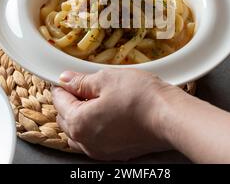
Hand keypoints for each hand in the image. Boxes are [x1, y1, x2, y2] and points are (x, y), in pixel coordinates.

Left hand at [51, 68, 182, 160]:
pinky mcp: (116, 153)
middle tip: (84, 84)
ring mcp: (101, 150)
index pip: (59, 101)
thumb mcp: (106, 79)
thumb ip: (81, 81)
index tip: (68, 76)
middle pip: (66, 118)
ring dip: (81, 116)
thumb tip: (66, 80)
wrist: (170, 117)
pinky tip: (107, 114)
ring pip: (79, 132)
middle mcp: (86, 141)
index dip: (63, 85)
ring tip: (96, 99)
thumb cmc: (141, 97)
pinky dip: (94, 128)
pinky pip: (95, 140)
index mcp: (78, 122)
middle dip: (70, 101)